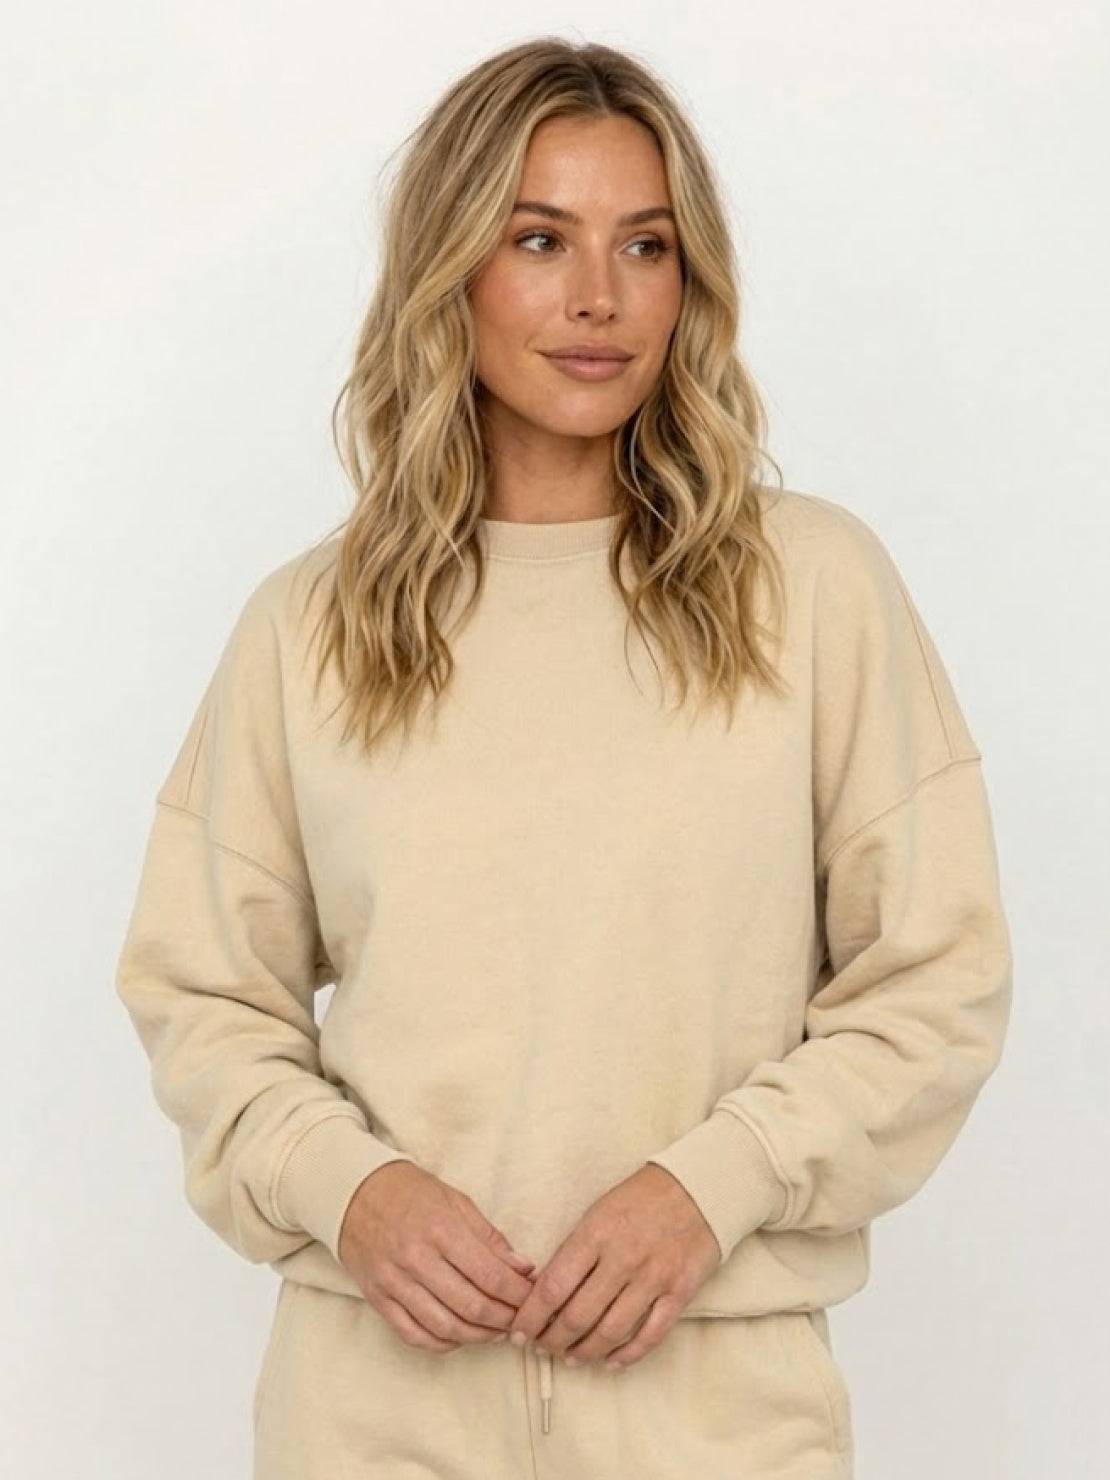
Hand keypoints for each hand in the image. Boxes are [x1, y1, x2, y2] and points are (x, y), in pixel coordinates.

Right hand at [338, 1160, 537, 1351]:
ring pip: (445, 1327)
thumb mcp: (456, 1201)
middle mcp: (416, 1259)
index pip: (490, 1275)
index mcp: (441, 1229)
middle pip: (471, 1307)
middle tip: (520, 1320)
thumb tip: (523, 1269)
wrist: (353, 1193)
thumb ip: (490, 1238)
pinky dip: (442, 1343)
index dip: (518, 1294)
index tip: (534, 1298)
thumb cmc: (410, 1192)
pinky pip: (414, 1335)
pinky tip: (460, 1336)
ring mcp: (394, 1282)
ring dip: (478, 1336)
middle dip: (504, 1319)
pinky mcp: (378, 1299)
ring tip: (496, 1331)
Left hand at [506, 1163, 721, 1369]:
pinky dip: (627, 1356)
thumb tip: (545, 1291)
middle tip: (541, 1348)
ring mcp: (653, 1278)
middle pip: (577, 1316)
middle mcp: (622, 1258)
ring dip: (585, 1352)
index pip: (553, 1286)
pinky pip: (650, 1336)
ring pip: (610, 1331)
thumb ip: (575, 1250)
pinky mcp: (680, 1293)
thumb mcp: (599, 1211)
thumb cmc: (640, 1198)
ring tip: (570, 1358)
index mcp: (596, 1233)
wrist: (698, 1188)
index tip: (518, 1332)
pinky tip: (610, 1362)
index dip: (531, 1317)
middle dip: (552, 1340)